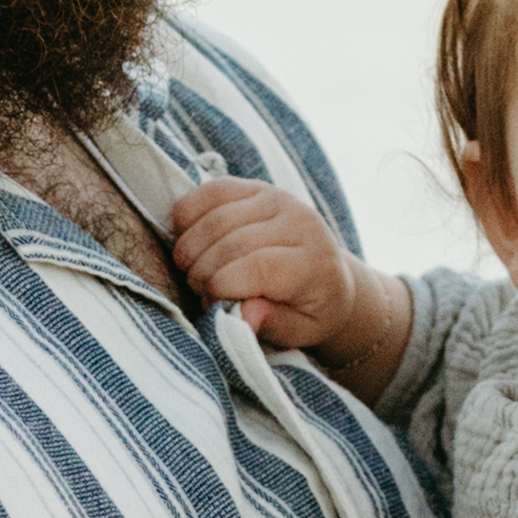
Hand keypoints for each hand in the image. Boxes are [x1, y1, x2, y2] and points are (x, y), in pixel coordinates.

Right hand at [165, 180, 405, 382]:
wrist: (329, 274)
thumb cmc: (311, 308)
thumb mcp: (301, 330)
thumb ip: (274, 324)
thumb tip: (244, 315)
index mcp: (314, 262)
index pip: (258, 267)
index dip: (221, 288)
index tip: (212, 305)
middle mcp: (299, 221)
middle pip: (230, 244)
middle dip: (202, 274)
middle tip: (201, 293)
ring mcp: (276, 197)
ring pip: (215, 219)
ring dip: (190, 250)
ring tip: (194, 271)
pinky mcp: (256, 186)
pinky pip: (210, 191)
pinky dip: (188, 216)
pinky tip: (187, 239)